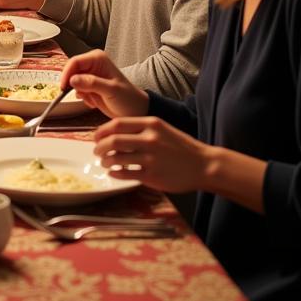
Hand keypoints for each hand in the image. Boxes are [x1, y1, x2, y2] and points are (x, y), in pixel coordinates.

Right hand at [61, 49, 148, 117]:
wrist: (135, 111)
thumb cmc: (128, 98)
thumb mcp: (111, 90)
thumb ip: (92, 83)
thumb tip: (72, 80)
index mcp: (97, 59)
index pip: (75, 62)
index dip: (67, 74)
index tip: (63, 87)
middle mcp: (92, 64)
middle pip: (71, 71)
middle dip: (73, 85)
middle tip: (82, 96)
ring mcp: (90, 75)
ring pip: (72, 82)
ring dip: (80, 93)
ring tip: (92, 100)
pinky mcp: (88, 85)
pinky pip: (76, 90)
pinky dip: (82, 97)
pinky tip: (93, 102)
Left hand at [93, 116, 212, 193]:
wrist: (204, 165)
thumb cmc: (180, 147)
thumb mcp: (161, 128)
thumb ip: (140, 128)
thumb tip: (113, 131)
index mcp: (150, 124)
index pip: (116, 124)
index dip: (101, 131)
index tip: (96, 137)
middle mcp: (149, 139)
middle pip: (113, 140)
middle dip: (99, 147)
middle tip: (96, 151)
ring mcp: (151, 158)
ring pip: (117, 158)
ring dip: (105, 161)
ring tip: (104, 162)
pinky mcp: (152, 176)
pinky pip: (126, 173)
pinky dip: (115, 173)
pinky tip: (113, 173)